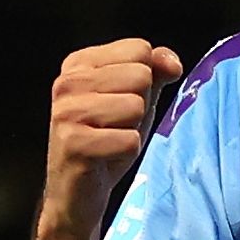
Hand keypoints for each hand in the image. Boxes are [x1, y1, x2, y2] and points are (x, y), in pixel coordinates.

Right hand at [44, 38, 181, 223]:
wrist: (79, 190)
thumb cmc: (109, 138)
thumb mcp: (137, 97)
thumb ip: (156, 70)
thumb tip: (172, 62)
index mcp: (79, 63)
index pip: (140, 49)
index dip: (146, 80)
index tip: (122, 100)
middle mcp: (67, 82)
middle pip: (141, 76)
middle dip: (140, 105)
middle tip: (117, 124)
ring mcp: (66, 112)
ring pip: (136, 106)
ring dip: (133, 129)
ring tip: (110, 139)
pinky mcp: (73, 143)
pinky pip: (130, 141)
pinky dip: (127, 152)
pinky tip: (105, 157)